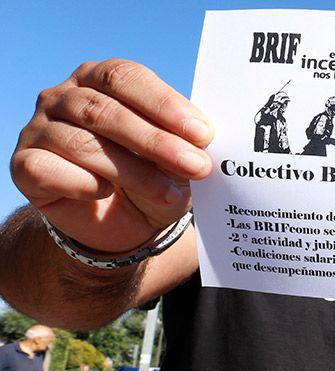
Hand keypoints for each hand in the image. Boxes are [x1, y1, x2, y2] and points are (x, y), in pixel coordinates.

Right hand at [10, 59, 212, 253]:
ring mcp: (38, 129)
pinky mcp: (24, 165)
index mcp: (99, 79)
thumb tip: (202, 140)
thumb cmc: (152, 178)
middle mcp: (62, 97)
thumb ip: (184, 145)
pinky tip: (106, 193)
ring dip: (133, 171)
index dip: (165, 105)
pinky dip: (83, 183)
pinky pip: (48, 169)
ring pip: (82, 143)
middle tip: (197, 166)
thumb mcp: (176, 162)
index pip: (125, 77)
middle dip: (157, 141)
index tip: (203, 134)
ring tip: (168, 193)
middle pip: (105, 110)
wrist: (125, 223)